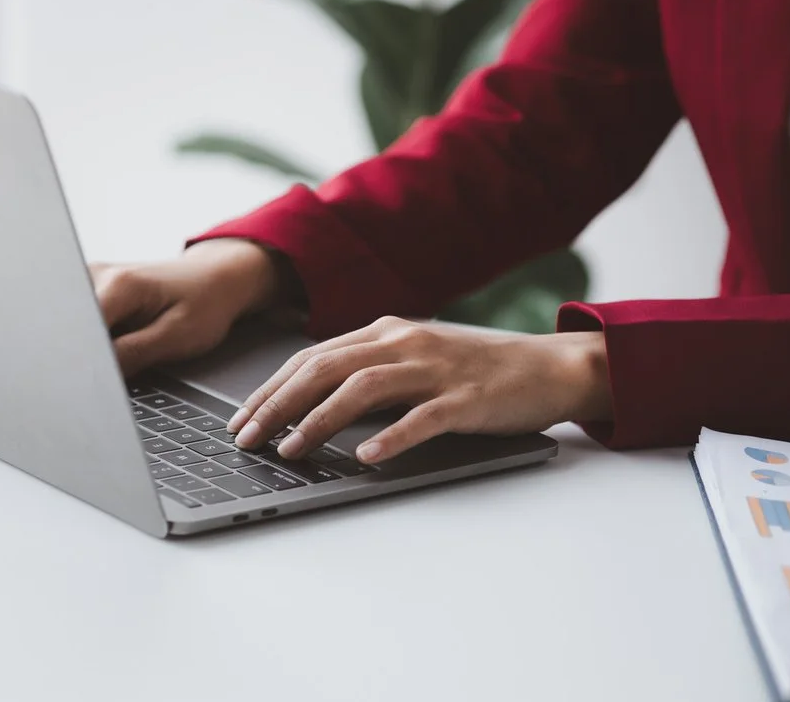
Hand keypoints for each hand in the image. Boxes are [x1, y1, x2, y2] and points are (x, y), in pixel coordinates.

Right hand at [92, 239, 287, 375]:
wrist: (214, 277)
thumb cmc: (204, 303)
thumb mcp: (176, 336)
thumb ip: (132, 354)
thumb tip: (95, 373)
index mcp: (119, 284)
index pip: (83, 332)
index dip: (90, 361)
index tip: (104, 380)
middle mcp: (96, 274)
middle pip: (74, 328)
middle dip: (89, 354)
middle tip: (127, 359)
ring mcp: (90, 278)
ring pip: (76, 326)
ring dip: (94, 344)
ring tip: (132, 342)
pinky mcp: (90, 287)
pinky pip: (83, 321)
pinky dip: (97, 337)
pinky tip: (122, 335)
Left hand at [227, 316, 610, 464]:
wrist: (549, 367)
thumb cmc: (474, 370)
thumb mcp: (412, 360)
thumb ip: (367, 373)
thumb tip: (307, 406)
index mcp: (383, 332)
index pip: (310, 358)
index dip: (269, 389)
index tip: (239, 419)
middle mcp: (403, 342)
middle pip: (323, 369)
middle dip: (276, 405)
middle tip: (246, 439)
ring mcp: (435, 368)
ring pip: (362, 388)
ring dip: (319, 420)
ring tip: (291, 449)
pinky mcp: (467, 397)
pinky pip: (422, 417)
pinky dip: (390, 437)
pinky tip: (366, 456)